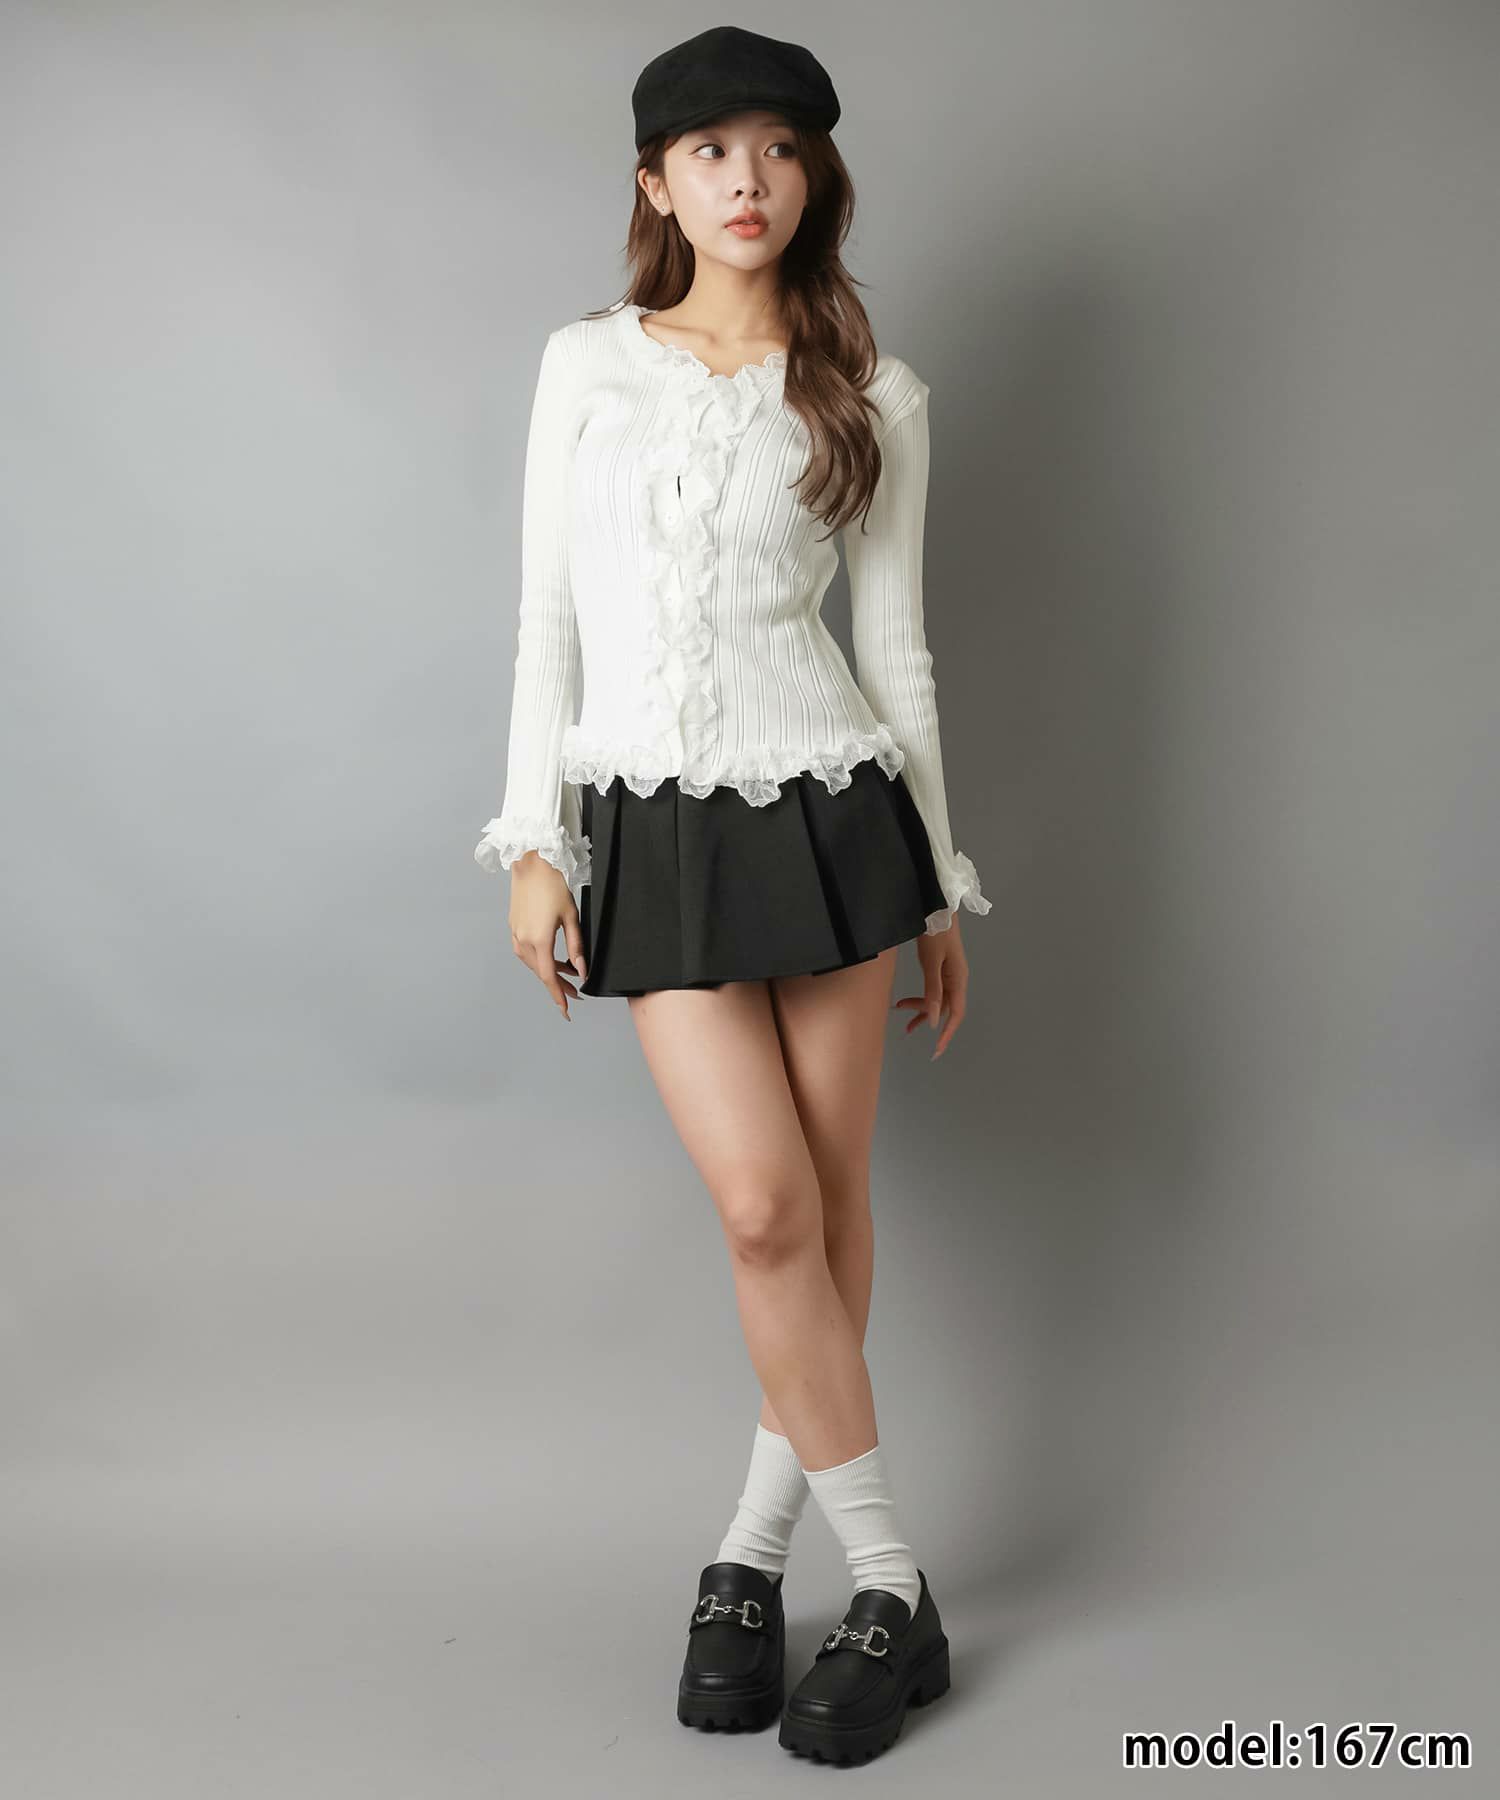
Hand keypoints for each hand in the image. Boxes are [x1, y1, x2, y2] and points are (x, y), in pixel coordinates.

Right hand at [509, 852, 587, 1019]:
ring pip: (533, 963)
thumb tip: (581, 970)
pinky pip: (527, 952)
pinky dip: (541, 959)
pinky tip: (553, 957)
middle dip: (558, 984)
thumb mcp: (572, 917)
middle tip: (576, 991)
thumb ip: (576, 947)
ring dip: (550, 971)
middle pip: (541, 973)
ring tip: (569, 972)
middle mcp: (523, 940)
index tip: (566, 1010)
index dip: (558, 995)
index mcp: (539, 940)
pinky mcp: (514, 927)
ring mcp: (516, 934)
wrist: (532, 863)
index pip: (549, 977)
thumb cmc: (553, 885)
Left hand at [892, 919, 967, 1059]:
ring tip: (900, 1013)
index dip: (947, 1033)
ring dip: (920, 1008)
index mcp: (958, 979)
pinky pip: (933, 988)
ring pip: (937, 998)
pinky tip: (905, 1000)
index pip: (956, 1013)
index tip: (936, 1049)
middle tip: (907, 1030)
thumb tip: (934, 1020)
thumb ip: (933, 991)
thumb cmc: (935, 931)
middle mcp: (957, 978)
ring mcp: (949, 973)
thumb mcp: (931, 963)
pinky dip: (920, 995)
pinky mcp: (940, 967)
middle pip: (945, 1007)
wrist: (936, 905)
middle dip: (927, 1019)